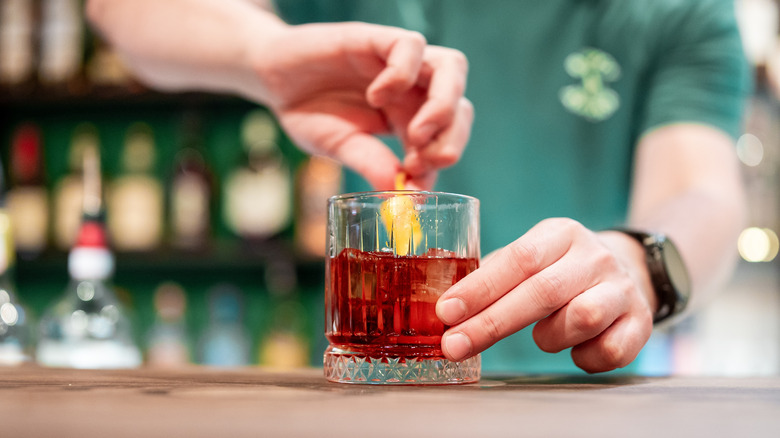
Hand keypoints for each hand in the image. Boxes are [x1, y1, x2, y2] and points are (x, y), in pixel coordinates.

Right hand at [252, 22, 472, 189]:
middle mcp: (413, 89)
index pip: (446, 139)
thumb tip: (399, 196)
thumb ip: (370, 163)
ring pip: (451, 68)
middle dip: (452, 137)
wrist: (272, 78)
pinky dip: (401, 73)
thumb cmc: (309, 112)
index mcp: (410, 118)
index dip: (438, 163)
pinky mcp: (376, 38)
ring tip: (415, 133)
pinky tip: (376, 96)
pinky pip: (409, 45)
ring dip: (443, 105)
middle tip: (426, 161)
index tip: (416, 186)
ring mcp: (398, 63)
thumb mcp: (340, 146)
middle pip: (460, 105)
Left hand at [436, 218, 656, 372]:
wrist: (627, 271)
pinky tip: (575, 349)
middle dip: (492, 323)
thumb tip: (445, 308)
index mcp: (561, 234)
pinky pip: (609, 351)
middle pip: (542, 291)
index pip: (518, 259)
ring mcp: (622, 288)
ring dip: (549, 337)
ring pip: (582, 318)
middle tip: (454, 346)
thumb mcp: (531, 257)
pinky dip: (584, 357)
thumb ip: (493, 275)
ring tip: (540, 336)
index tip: (446, 312)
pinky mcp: (641, 321)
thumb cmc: (559, 270)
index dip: (480, 288)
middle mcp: (595, 256)